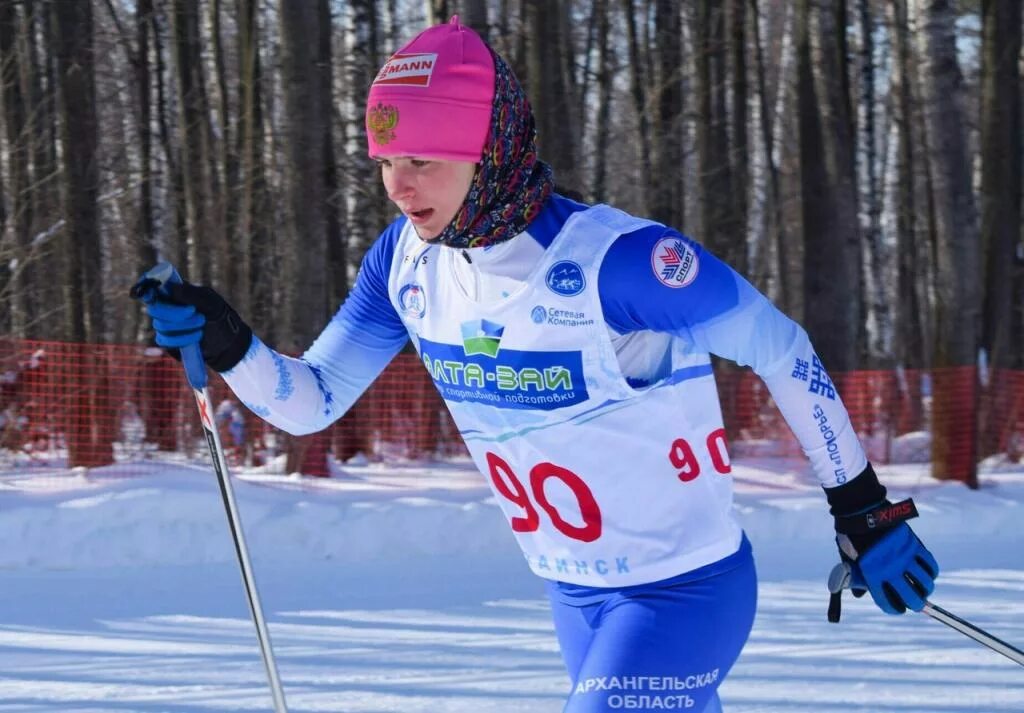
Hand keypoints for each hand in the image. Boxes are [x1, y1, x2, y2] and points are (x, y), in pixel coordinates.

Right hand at [131, 278, 252, 372]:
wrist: (228, 343)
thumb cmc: (220, 317)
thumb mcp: (211, 302)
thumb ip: (191, 294)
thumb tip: (171, 288)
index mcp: (176, 293)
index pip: (154, 286)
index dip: (146, 286)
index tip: (150, 291)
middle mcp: (168, 307)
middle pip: (155, 308)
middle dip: (176, 313)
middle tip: (195, 313)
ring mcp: (167, 325)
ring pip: (160, 326)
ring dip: (183, 327)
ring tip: (201, 326)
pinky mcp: (169, 342)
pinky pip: (164, 341)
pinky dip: (181, 340)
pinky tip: (195, 338)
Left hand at [839, 522, 938, 614]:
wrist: (861, 511)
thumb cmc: (852, 537)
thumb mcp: (848, 559)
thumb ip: (856, 578)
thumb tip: (860, 595)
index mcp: (872, 576)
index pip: (888, 603)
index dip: (895, 609)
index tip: (899, 608)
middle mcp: (891, 570)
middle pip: (913, 598)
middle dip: (916, 604)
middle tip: (916, 603)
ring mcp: (904, 558)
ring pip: (925, 583)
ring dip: (926, 588)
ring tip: (923, 588)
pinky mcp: (914, 545)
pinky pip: (930, 565)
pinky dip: (931, 571)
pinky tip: (928, 573)